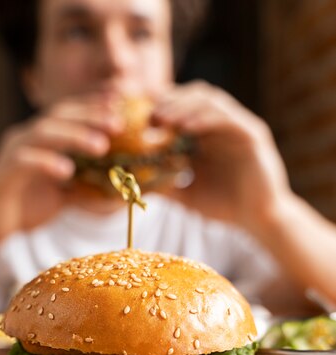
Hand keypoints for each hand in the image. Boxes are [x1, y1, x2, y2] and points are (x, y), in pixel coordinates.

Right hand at [0, 93, 121, 248]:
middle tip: (118, 124)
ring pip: (42, 133)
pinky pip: (23, 162)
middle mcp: (23, 139)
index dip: (92, 105)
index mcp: (38, 139)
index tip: (120, 103)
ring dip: (74, 136)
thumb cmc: (27, 209)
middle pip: (58, 116)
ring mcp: (10, 154)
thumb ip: (86, 184)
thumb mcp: (64, 194)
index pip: (67, 113)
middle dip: (90, 116)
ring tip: (101, 146)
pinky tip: (67, 171)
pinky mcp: (2, 175)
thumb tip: (117, 184)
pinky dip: (46, 162)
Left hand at [153, 82, 288, 235]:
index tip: (138, 121)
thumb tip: (135, 184)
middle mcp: (221, 125)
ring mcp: (237, 127)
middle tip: (149, 117)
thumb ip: (165, 186)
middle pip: (194, 96)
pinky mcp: (252, 135)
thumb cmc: (224, 206)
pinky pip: (228, 118)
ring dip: (185, 106)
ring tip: (163, 118)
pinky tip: (187, 128)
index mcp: (205, 134)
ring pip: (211, 101)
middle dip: (170, 102)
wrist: (257, 219)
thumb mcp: (186, 195)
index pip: (181, 106)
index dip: (160, 108)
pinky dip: (206, 119)